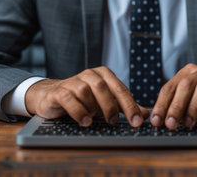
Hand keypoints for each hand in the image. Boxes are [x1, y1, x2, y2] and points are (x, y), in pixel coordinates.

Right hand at [25, 66, 148, 126]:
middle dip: (111, 106)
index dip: (130, 106)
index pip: (121, 89)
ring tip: (94, 120)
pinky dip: (79, 111)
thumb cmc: (83, 99)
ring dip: (92, 108)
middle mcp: (89, 75)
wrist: (51, 96)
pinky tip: (85, 121)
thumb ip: (124, 107)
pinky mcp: (59, 91)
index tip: (138, 121)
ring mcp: (73, 81)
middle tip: (114, 121)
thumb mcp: (105, 102)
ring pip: (86, 92)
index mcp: (103, 75)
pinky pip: (70, 99)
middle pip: (104, 88)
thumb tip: (145, 114)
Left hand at [150, 64, 196, 129]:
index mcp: (187, 73)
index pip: (169, 87)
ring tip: (188, 123)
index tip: (156, 121)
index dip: (161, 105)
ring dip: (193, 107)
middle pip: (185, 86)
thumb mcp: (191, 97)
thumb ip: (177, 104)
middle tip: (170, 124)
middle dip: (175, 106)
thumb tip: (161, 121)